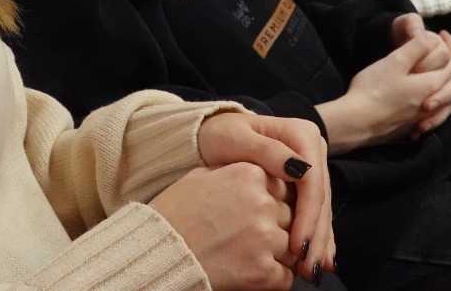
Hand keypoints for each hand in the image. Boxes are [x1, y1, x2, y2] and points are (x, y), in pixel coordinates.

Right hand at [150, 164, 294, 289]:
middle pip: (291, 215)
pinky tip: (254, 273)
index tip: (263, 212)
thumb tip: (257, 174)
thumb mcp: (200, 177)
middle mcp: (261, 202)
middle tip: (256, 237)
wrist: (156, 253)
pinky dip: (275, 278)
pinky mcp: (263, 271)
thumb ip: (234, 172)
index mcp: (249, 173)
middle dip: (279, 227)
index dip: (275, 202)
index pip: (283, 186)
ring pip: (294, 246)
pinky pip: (286, 276)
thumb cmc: (173, 215)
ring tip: (254, 255)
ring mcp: (265, 237)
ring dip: (280, 253)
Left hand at [196, 112, 333, 281]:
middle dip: (316, 236)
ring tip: (312, 271)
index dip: (307, 216)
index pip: (311, 181)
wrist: (213, 133)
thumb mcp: (236, 138)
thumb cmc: (220, 135)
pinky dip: (316, 238)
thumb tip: (297, 168)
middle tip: (308, 268)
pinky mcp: (305, 185)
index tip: (296, 246)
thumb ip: (268, 151)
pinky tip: (320, 261)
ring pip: (321, 210)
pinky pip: (314, 213)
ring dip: (319, 242)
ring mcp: (311, 168)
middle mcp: (313, 151)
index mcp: (303, 135)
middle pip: (320, 199)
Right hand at [317, 23, 450, 152]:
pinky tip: (426, 102)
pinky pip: (436, 116)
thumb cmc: (373, 89)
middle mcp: (433, 105)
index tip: (443, 33)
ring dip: (449, 86)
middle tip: (445, 50)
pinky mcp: (412, 128)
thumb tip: (431, 39)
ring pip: (449, 102)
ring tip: (439, 74)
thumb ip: (416, 48)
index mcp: (431, 85)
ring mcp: (423, 119)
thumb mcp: (394, 61)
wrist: (356, 122)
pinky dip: (438, 105)